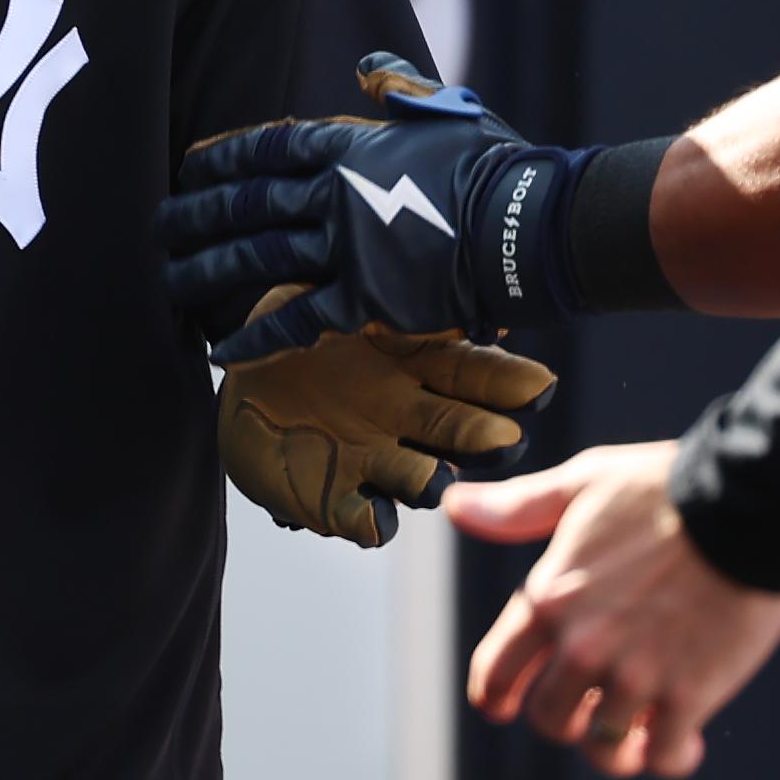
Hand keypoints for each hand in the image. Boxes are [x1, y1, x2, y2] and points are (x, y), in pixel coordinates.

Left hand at [162, 54, 570, 350]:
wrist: (530, 225)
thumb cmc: (496, 165)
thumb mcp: (446, 111)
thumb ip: (399, 88)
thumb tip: (367, 65)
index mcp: (352, 146)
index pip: (270, 146)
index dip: (224, 157)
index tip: (188, 167)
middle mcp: (336, 194)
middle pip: (249, 203)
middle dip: (196, 214)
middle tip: (156, 226)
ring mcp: (347, 247)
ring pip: (258, 258)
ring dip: (207, 271)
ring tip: (167, 281)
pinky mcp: (366, 299)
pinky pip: (296, 319)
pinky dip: (255, 336)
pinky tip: (219, 350)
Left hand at [215, 286, 555, 543]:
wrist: (241, 364)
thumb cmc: (298, 317)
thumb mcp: (326, 289)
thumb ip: (370, 288)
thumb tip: (420, 258)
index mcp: (420, 363)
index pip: (478, 372)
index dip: (510, 382)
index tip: (538, 387)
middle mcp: (411, 418)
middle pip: (460, 431)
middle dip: (482, 438)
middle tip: (504, 441)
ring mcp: (376, 460)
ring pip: (419, 478)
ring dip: (430, 482)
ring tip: (436, 482)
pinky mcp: (334, 498)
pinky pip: (360, 516)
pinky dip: (371, 520)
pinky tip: (376, 517)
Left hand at [446, 442, 779, 777]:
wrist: (750, 504)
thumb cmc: (666, 489)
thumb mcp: (583, 484)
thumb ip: (518, 508)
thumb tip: (454, 506)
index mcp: (549, 599)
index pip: (496, 672)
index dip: (494, 696)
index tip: (501, 707)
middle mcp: (583, 646)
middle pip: (551, 720)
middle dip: (568, 720)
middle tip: (593, 710)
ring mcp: (635, 675)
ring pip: (605, 748)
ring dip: (619, 748)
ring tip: (640, 736)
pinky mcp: (690, 694)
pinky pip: (666, 755)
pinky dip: (671, 757)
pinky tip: (684, 742)